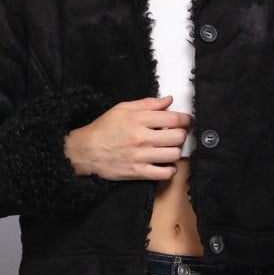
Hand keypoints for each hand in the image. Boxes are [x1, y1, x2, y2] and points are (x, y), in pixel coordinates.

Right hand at [64, 95, 192, 180]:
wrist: (85, 151)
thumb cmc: (103, 129)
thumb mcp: (123, 109)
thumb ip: (148, 104)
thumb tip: (168, 100)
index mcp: (139, 120)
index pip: (174, 119)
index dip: (187, 120)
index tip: (188, 121)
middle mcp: (142, 138)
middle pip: (178, 137)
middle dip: (181, 135)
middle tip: (176, 135)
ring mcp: (140, 156)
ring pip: (174, 155)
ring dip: (175, 151)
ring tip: (169, 149)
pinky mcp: (138, 172)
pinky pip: (164, 174)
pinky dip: (170, 170)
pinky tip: (166, 164)